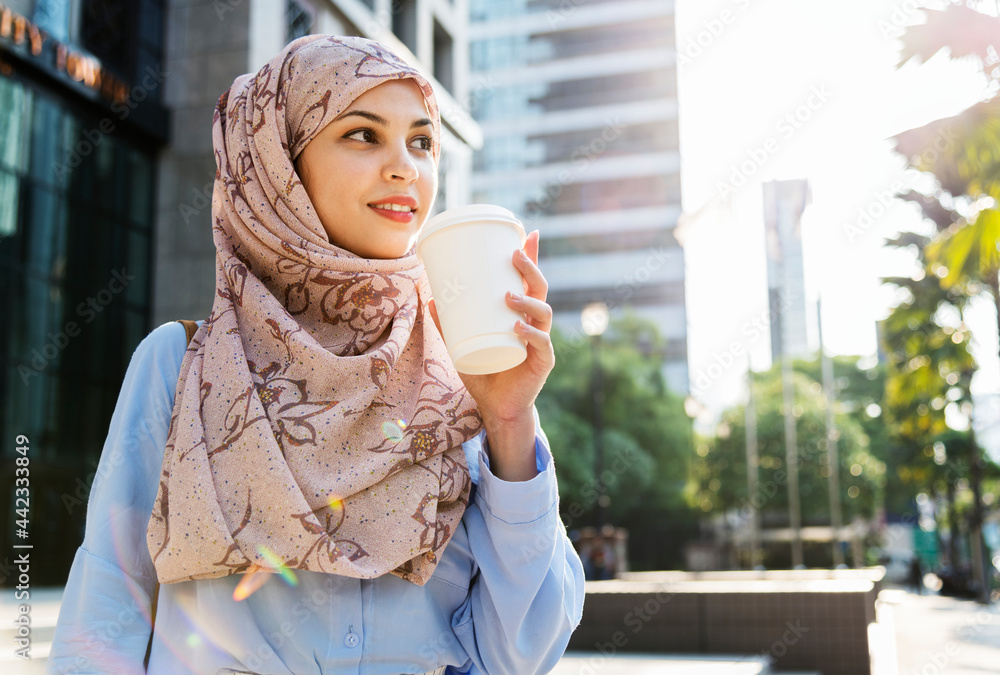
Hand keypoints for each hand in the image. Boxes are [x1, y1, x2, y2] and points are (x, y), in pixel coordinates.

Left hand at [428, 230, 553, 480]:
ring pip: (543, 312)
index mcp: (521, 314)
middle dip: (531, 268)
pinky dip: (531, 334)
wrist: (497, 408)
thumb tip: (430, 298)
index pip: (529, 280)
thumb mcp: (461, 345)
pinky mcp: (542, 362)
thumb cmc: (484, 372)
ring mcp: (541, 342)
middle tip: (514, 255)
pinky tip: (519, 328)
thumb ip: (448, 324)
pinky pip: (541, 344)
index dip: (532, 257)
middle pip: (540, 289)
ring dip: (527, 300)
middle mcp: (535, 323)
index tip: (527, 233)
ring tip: (508, 296)